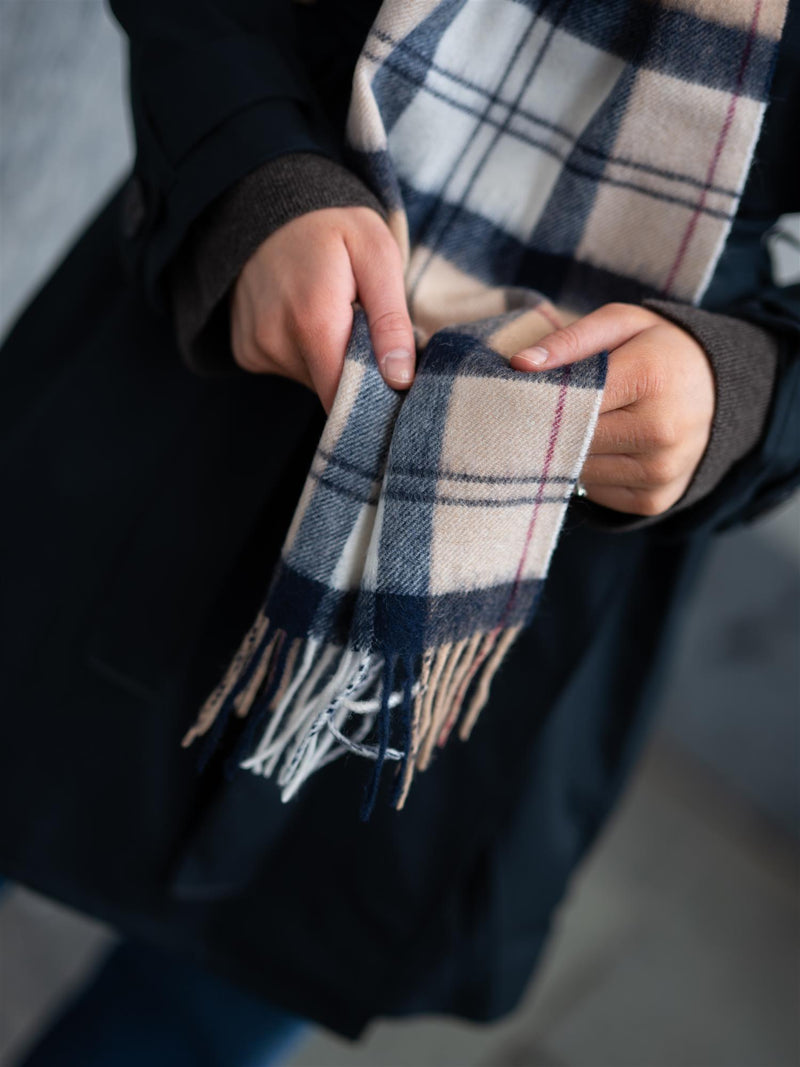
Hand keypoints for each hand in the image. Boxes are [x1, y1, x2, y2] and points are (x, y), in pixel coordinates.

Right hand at [230, 206, 414, 411]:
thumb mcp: (377, 255)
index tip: (389, 374)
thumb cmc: (332, 230)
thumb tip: (399, 379)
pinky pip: (288, 370)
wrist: (268, 207)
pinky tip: (304, 320)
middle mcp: (275, 341)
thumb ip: (392, 320)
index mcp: (313, 320)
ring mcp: (255, 349)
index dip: (372, 392)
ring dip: (329, 359)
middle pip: (329, 389)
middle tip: (361, 328)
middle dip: (353, 370)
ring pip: (311, 380)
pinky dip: (305, 354)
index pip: (345, 394)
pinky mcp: (246, 353)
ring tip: (331, 317)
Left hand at [510, 303, 714, 516]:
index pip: (571, 400)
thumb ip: (569, 341)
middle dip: (551, 428)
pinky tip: (603, 449)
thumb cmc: (658, 350)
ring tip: (578, 427)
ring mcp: (661, 471)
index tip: (520, 394)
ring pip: (579, 470)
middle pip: (572, 439)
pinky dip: (590, 474)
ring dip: (568, 453)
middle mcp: (661, 430)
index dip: (541, 398)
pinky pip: (597, 493)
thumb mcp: (619, 324)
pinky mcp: (655, 500)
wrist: (720, 389)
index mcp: (650, 377)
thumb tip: (519, 365)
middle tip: (541, 412)